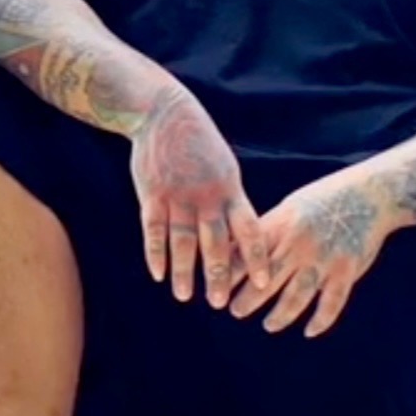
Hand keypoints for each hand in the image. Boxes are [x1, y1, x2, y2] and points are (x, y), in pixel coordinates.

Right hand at [130, 87, 268, 307]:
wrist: (164, 112)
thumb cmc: (199, 143)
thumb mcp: (224, 167)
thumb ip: (231, 200)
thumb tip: (242, 236)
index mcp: (230, 188)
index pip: (249, 230)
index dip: (256, 258)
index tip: (262, 284)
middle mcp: (207, 196)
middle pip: (215, 242)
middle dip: (218, 275)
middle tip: (219, 304)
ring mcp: (178, 195)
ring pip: (183, 241)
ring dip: (184, 271)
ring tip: (184, 296)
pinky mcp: (152, 193)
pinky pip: (153, 229)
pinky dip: (155, 253)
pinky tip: (158, 274)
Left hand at [228, 167, 390, 337]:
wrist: (368, 194)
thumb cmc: (324, 200)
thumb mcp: (291, 207)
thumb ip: (269, 229)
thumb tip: (236, 247)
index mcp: (283, 225)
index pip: (250, 255)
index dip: (232, 274)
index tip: (218, 288)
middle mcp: (300, 244)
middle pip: (268, 280)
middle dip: (249, 299)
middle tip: (235, 311)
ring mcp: (323, 258)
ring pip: (296, 297)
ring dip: (280, 315)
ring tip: (268, 325)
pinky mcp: (346, 270)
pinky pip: (331, 303)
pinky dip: (320, 321)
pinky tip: (309, 331)